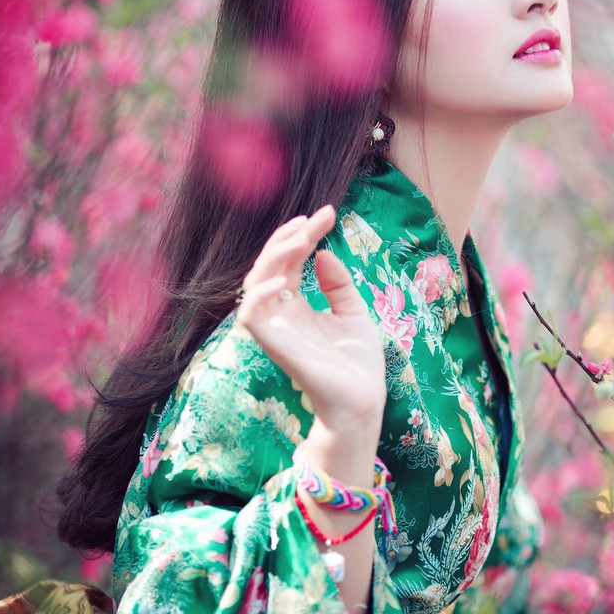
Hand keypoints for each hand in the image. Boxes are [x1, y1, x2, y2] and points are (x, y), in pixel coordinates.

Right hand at [236, 205, 385, 438]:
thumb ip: (337, 284)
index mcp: (296, 306)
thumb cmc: (358, 362)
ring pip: (254, 282)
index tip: (330, 213)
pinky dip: (262, 294)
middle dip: (289, 237)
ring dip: (275, 256)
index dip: (306, 234)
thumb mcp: (352, 311)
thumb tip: (322, 252)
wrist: (363, 400)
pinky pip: (250, 315)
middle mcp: (280, 314)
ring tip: (301, 238)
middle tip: (315, 218)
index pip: (292, 261)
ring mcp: (274, 329)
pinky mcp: (272, 345)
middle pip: (271, 265)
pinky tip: (285, 279)